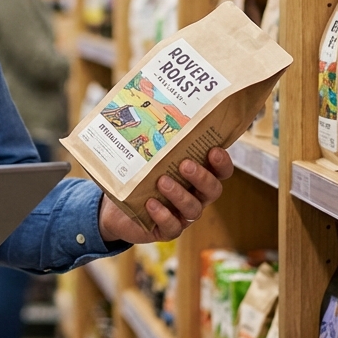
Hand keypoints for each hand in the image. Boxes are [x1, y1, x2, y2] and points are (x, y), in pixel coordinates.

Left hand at [98, 147, 232, 243]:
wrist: (115, 209)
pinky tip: (151, 204)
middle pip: (212, 190)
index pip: (220, 171)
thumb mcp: (145, 160)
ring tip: (162, 181)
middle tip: (185, 164)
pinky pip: (172, 227)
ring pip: (193, 208)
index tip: (213, 150)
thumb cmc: (136, 179)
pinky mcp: (167, 230)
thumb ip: (152, 142)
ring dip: (179, 194)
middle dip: (202, 177)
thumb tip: (143, 107)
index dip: (222, 163)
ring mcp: (182, 215)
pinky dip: (163, 215)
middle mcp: (195, 196)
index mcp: (196, 178)